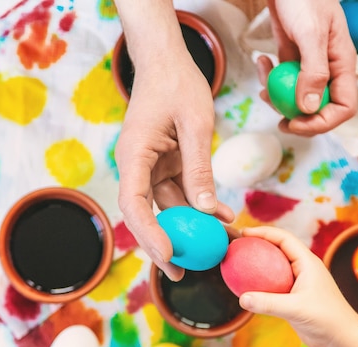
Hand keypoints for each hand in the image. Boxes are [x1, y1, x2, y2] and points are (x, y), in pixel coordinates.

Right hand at [116, 52, 234, 280]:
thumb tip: (207, 212)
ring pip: (167, 206)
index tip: (169, 254)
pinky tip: (223, 217)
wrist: (168, 60)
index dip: (149, 233)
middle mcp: (137, 166)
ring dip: (191, 226)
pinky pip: (181, 191)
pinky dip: (200, 204)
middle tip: (183, 274)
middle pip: (146, 214)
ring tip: (218, 246)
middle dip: (165, 244)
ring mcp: (150, 166)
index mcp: (134, 155)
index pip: (133, 204)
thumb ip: (198, 169)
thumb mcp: (195, 125)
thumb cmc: (177, 84)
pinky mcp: (165, 164)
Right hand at [238, 226, 357, 346]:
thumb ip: (268, 303)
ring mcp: (299, 282)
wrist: (342, 338)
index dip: (263, 232)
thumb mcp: (296, 309)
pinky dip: (261, 283)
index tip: (243, 233)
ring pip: (275, 267)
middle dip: (258, 244)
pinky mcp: (295, 297)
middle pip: (278, 248)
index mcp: (307, 262)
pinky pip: (274, 284)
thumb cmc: (327, 319)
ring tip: (239, 264)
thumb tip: (242, 299)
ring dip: (258, 264)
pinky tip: (247, 289)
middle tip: (238, 247)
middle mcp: (303, 268)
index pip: (283, 238)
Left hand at [258, 0, 357, 135]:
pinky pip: (283, 82)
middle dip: (297, 116)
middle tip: (276, 116)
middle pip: (319, 109)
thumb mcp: (311, 34)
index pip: (343, 107)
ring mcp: (310, 67)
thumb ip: (313, 71)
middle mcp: (329, 70)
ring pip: (297, 99)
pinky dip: (269, 78)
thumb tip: (309, 108)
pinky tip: (261, 61)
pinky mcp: (293, 60)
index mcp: (342, 65)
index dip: (322, 122)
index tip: (296, 123)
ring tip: (263, 80)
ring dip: (277, 97)